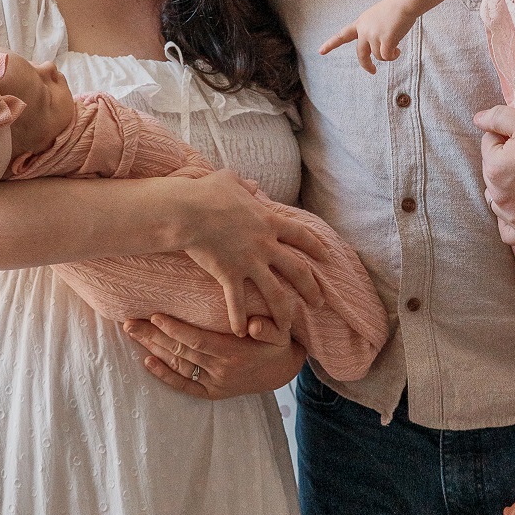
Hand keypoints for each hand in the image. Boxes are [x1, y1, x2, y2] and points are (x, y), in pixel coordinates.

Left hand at [123, 312, 305, 399]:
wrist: (282, 371)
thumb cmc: (277, 343)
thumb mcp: (280, 332)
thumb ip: (268, 328)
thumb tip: (253, 326)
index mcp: (234, 353)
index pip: (198, 340)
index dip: (175, 329)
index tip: (155, 315)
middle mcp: (222, 370)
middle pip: (181, 351)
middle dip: (153, 336)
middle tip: (128, 322)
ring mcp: (216, 383)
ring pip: (179, 364)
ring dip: (153, 349)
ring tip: (132, 333)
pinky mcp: (213, 392)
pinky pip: (185, 385)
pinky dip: (165, 375)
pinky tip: (147, 362)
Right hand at [171, 170, 327, 336]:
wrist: (187, 210)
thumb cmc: (205, 192)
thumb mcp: (229, 180)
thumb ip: (245, 185)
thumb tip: (254, 186)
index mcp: (268, 221)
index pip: (302, 235)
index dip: (317, 247)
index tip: (327, 258)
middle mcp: (265, 244)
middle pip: (298, 270)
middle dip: (311, 288)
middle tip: (319, 303)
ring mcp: (249, 262)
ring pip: (276, 293)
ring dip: (284, 312)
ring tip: (287, 328)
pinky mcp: (229, 274)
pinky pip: (237, 303)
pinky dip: (239, 320)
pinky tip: (241, 334)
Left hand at [321, 0, 412, 74]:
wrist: (404, 2)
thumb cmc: (395, 9)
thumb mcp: (376, 19)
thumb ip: (372, 32)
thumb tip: (379, 51)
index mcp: (360, 24)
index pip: (342, 35)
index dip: (331, 44)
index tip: (320, 52)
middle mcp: (364, 30)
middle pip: (360, 54)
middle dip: (366, 65)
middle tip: (372, 71)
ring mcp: (374, 35)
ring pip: (378, 56)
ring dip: (388, 55)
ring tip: (396, 47)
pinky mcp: (385, 40)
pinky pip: (387, 56)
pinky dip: (393, 56)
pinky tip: (398, 50)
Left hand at [476, 104, 514, 246]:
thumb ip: (497, 117)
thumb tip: (477, 120)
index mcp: (494, 168)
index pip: (488, 146)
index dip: (506, 140)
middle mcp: (500, 197)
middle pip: (492, 174)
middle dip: (505, 165)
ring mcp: (514, 219)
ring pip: (498, 201)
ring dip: (508, 192)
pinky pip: (508, 231)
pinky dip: (513, 223)